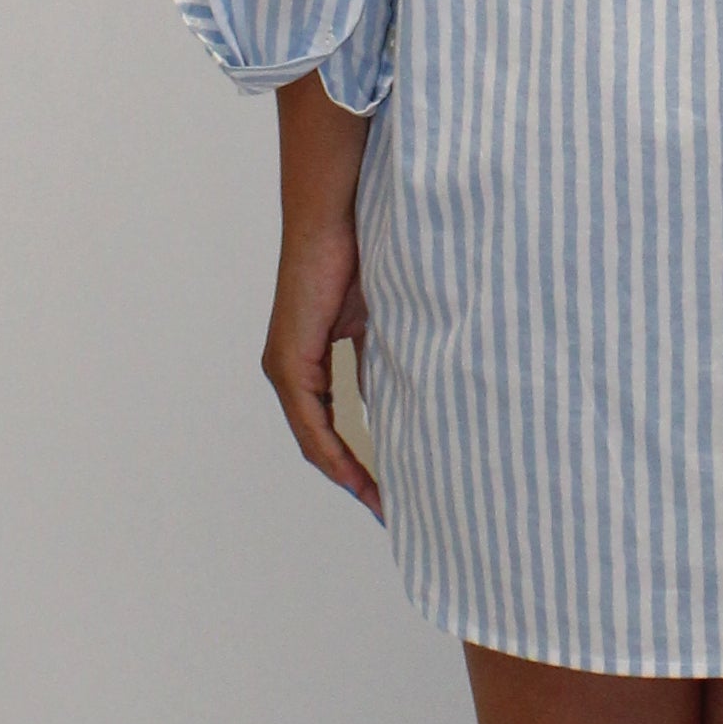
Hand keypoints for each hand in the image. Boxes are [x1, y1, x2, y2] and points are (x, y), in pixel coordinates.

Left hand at [263, 70, 382, 519]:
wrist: (334, 209)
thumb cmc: (365, 243)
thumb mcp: (389, 309)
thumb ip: (397, 347)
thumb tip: (435, 381)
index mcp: (319, 354)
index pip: (340, 422)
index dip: (368, 460)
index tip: (400, 491)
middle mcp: (294, 367)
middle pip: (327, 441)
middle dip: (362, 479)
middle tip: (398, 514)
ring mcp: (287, 365)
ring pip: (316, 439)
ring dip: (348, 474)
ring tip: (383, 505)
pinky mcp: (289, 361)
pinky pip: (310, 421)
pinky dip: (334, 450)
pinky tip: (358, 474)